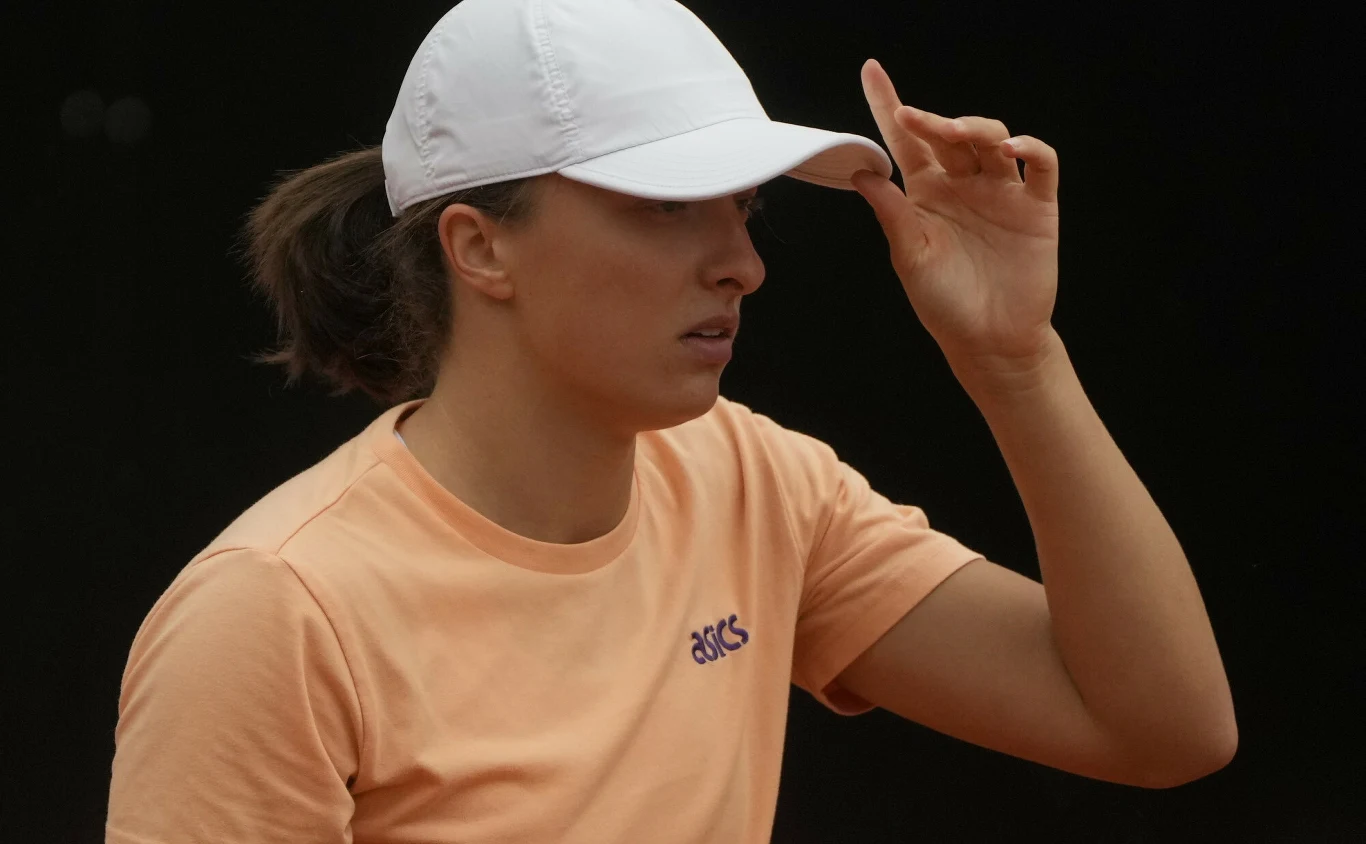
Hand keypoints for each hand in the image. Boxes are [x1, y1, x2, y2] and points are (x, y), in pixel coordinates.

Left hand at [851, 58, 1060, 370]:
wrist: (990, 340)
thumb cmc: (945, 303)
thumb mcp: (910, 257)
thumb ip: (892, 213)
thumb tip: (861, 173)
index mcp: (926, 193)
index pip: (906, 140)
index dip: (889, 106)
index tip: (870, 72)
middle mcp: (963, 185)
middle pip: (949, 133)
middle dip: (932, 119)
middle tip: (912, 115)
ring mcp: (1001, 192)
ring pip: (992, 138)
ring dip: (975, 127)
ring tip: (956, 132)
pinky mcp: (1036, 206)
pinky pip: (1040, 164)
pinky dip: (1030, 147)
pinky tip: (1010, 148)